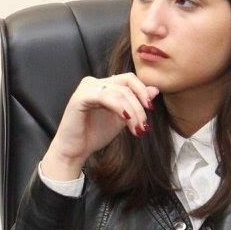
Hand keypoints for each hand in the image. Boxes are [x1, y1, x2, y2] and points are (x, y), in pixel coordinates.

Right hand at [40, 74, 159, 179]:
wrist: (75, 150)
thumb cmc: (94, 134)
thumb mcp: (122, 118)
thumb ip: (135, 104)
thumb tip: (155, 90)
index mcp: (102, 85)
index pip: (128, 79)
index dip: (142, 91)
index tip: (151, 109)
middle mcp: (93, 82)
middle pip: (126, 84)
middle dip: (139, 106)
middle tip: (144, 125)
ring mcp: (85, 88)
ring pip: (119, 92)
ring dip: (133, 111)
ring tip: (136, 129)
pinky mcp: (79, 98)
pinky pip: (106, 97)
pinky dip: (119, 108)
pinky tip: (125, 120)